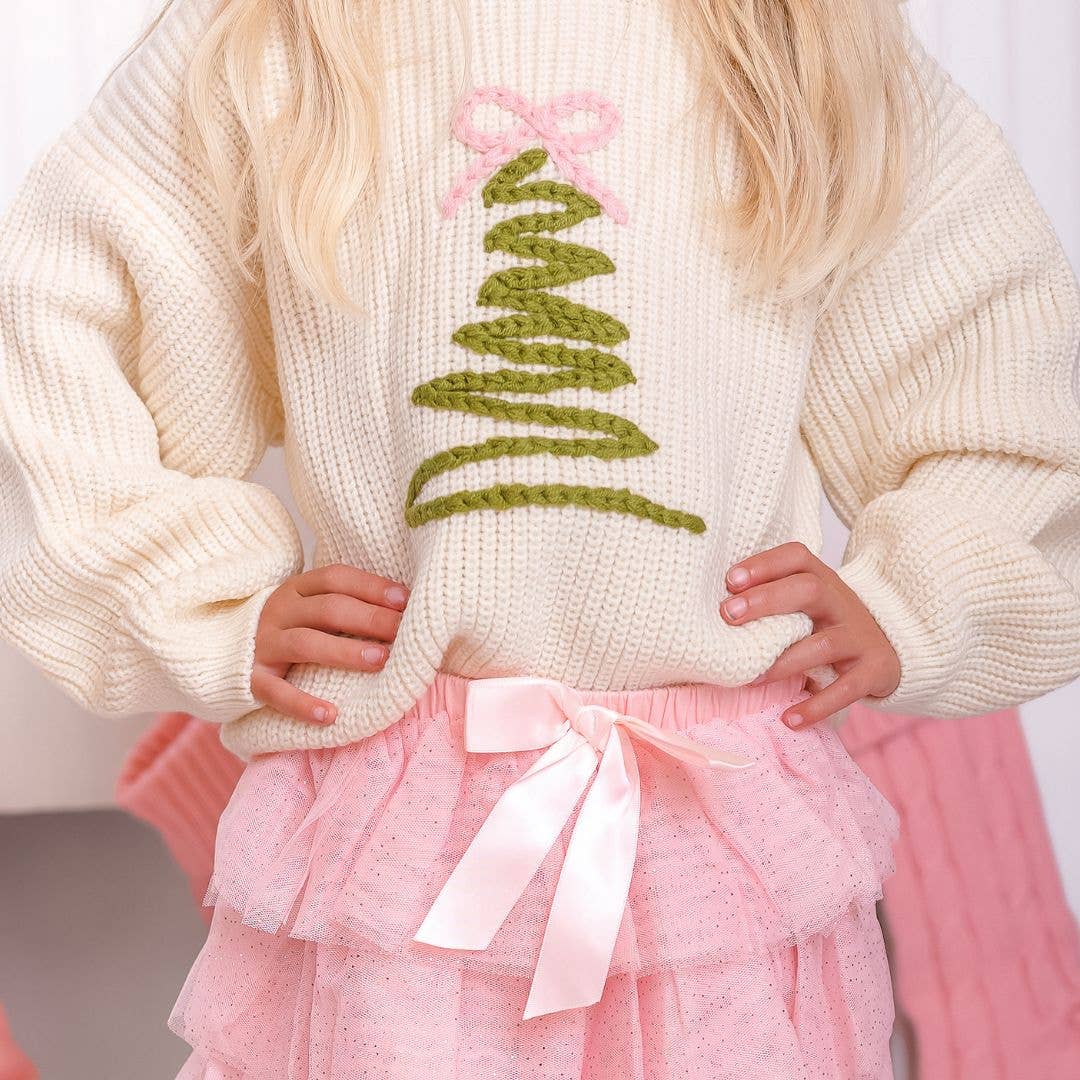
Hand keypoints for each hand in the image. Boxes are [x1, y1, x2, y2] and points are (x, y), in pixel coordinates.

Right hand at [250, 564, 409, 725]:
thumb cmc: (287, 629)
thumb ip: (345, 605)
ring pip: (306, 644)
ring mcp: (262, 645)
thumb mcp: (309, 608)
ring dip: (345, 651)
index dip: (371, 586)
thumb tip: (402, 610)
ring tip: (380, 660)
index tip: (404, 600)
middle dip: (370, 618)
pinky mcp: (251, 679)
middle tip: (403, 632)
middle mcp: (278, 612)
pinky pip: (276, 692)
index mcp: (296, 589)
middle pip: (328, 609)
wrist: (221, 652)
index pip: (335, 578)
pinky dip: (302, 704)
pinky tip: (330, 715)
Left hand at [721, 541, 899, 729]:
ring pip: (823, 644)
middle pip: (809, 589)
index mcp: (821, 578)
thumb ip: (769, 598)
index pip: (796, 557)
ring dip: (783, 662)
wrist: (889, 648)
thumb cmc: (825, 623)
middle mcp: (841, 602)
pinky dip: (816, 706)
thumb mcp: (805, 603)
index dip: (763, 564)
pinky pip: (845, 690)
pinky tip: (788, 719)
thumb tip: (711, 611)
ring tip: (751, 678)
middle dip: (766, 600)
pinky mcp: (873, 670)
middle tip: (728, 615)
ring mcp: (858, 636)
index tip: (729, 580)